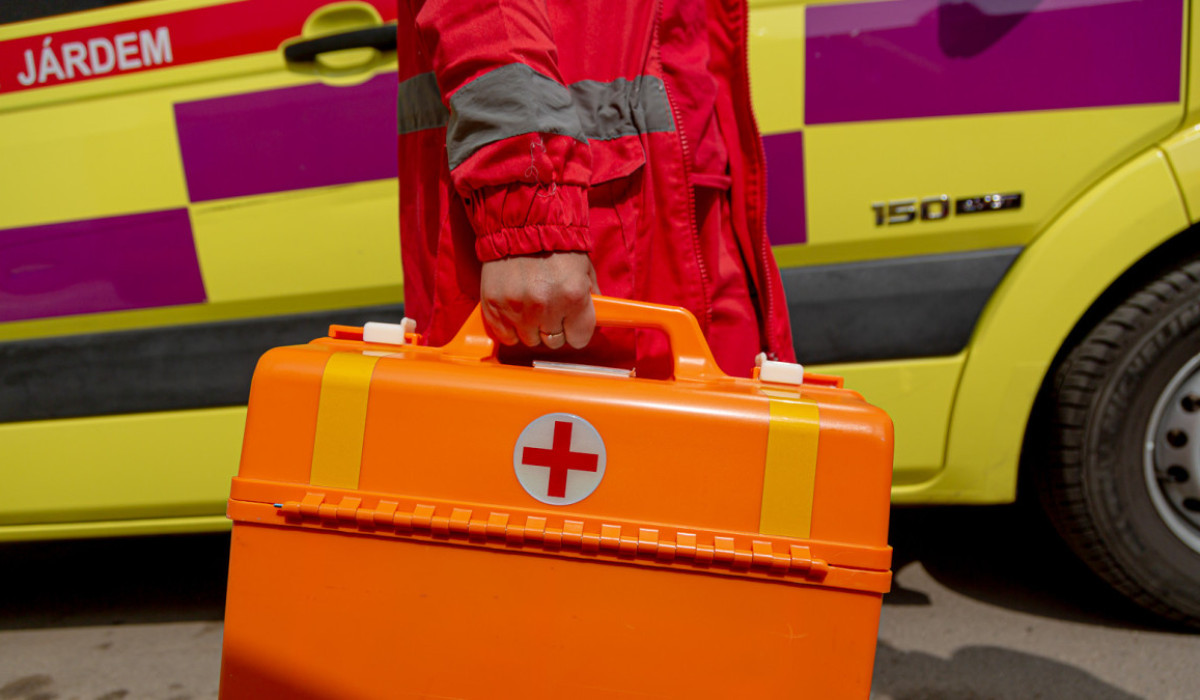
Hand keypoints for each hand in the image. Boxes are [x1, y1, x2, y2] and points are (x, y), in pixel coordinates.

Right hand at [479, 252, 598, 348]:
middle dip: (553, 327)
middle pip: (553, 341)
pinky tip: (515, 311)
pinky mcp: (494, 305)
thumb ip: (591, 296)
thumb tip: (597, 318)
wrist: (520, 221)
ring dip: (531, 327)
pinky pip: (505, 335)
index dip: (576, 331)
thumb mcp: (584, 267)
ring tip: (531, 304)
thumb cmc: (556, 243)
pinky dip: (509, 328)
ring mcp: (517, 307)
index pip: (579, 339)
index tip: (571, 324)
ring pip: (528, 339)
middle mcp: (545, 305)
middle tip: (550, 308)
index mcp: (573, 295)